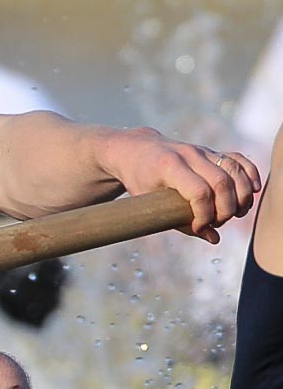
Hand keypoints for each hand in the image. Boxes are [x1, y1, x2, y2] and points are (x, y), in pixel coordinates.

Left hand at [103, 130, 260, 242]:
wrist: (136, 151)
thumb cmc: (140, 180)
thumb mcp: (150, 203)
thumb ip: (180, 222)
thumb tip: (213, 238)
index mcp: (168, 166)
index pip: (199, 192)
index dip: (204, 215)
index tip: (199, 227)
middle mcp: (188, 155)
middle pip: (221, 183)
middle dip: (225, 209)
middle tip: (216, 223)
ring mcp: (202, 151)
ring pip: (234, 170)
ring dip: (242, 196)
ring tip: (236, 213)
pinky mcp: (211, 152)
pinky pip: (238, 160)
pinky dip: (250, 175)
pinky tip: (252, 192)